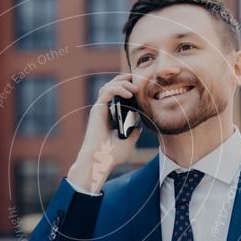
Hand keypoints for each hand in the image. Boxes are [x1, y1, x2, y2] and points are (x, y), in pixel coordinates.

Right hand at [67, 74, 141, 192]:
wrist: (101, 161)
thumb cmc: (112, 155)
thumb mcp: (129, 142)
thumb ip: (133, 133)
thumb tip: (139, 126)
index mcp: (111, 117)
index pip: (119, 96)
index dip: (130, 89)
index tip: (143, 89)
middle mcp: (105, 111)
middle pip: (114, 87)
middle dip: (126, 80)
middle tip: (139, 80)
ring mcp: (100, 109)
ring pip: (109, 86)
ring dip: (123, 83)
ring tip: (136, 88)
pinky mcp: (97, 109)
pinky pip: (106, 91)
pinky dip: (118, 89)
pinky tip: (129, 93)